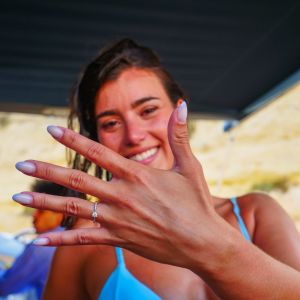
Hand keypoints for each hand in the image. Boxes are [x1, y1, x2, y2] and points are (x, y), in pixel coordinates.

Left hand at [13, 102, 230, 268]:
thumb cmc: (196, 202)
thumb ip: (179, 135)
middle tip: (21, 163)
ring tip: (19, 198)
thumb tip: (183, 105)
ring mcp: (118, 220)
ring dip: (44, 203)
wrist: (202, 242)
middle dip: (47, 170)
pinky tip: (38, 241)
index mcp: (137, 175)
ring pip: (73, 209)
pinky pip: (84, 239)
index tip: (51, 129)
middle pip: (76, 181)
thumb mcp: (189, 165)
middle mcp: (122, 196)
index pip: (97, 152)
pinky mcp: (119, 239)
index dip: (72, 139)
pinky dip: (59, 240)